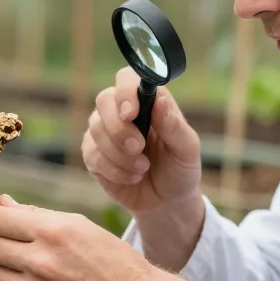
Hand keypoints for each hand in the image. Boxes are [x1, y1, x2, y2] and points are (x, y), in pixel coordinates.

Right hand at [82, 67, 202, 215]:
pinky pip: (92, 155)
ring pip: (96, 130)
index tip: (130, 113)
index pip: (127, 78)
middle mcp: (121, 110)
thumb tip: (160, 101)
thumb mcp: (187, 150)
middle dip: (119, 128)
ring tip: (142, 168)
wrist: (166, 201)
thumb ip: (174, 125)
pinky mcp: (93, 154)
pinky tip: (132, 177)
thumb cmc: (179, 169)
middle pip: (104, 100)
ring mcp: (104, 131)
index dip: (125, 91)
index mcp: (147, 101)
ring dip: (120, 154)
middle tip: (139, 148)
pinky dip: (114, 170)